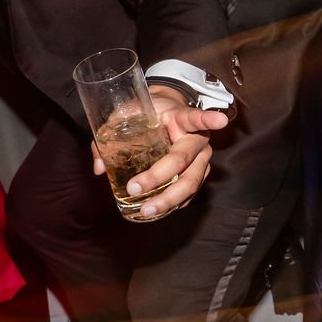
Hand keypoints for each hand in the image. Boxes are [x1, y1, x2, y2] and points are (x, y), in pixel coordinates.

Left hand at [89, 89, 232, 221]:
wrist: (167, 111)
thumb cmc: (150, 110)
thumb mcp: (128, 112)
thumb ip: (110, 133)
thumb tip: (100, 167)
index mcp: (181, 117)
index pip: (196, 117)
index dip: (208, 120)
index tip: (221, 121)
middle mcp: (197, 139)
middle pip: (184, 161)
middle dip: (159, 178)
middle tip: (134, 189)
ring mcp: (201, 158)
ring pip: (191, 181)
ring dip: (169, 198)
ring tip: (147, 210)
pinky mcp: (199, 173)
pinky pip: (190, 191)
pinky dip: (176, 202)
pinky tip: (160, 211)